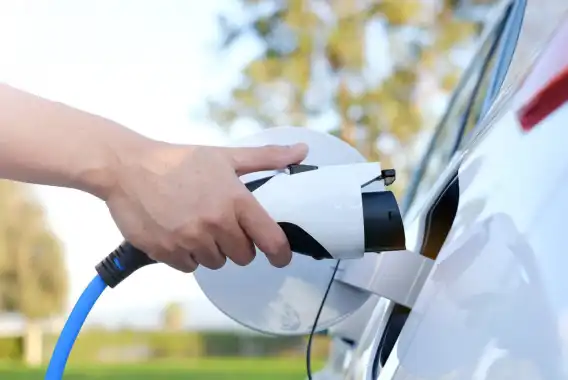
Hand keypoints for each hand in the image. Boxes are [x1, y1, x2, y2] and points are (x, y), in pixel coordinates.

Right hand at [104, 140, 307, 272]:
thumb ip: (266, 157)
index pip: (271, 240)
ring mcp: (190, 240)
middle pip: (243, 256)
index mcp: (235, 200)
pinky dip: (186, 255)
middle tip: (221, 225)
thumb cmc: (179, 161)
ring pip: (216, 263)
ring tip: (195, 224)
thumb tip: (302, 150)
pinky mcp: (167, 252)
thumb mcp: (225, 156)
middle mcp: (216, 224)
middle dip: (237, 245)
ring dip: (210, 250)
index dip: (280, 253)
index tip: (280, 258)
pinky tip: (177, 232)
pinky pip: (189, 267)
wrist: (128, 168)